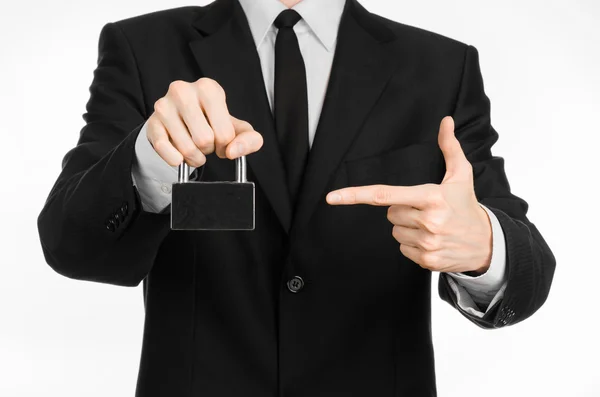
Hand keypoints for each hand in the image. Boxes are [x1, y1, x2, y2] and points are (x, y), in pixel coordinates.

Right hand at [147, 77, 263, 166]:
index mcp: (209, 88)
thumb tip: (233, 152)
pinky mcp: (151, 122)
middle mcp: (183, 91)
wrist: (181, 119)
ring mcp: (164, 106)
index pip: (224, 133)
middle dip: (208, 150)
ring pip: (186, 149)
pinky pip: (164, 149)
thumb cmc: (213, 122)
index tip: (221, 141)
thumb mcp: (237, 128)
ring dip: (194, 158)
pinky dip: (175, 160)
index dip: (225, 145)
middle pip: (204, 141)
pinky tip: (179, 155)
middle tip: (206, 144)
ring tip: (195, 149)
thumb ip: (250, 140)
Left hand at [326, 116, 491, 274]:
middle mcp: (428, 221)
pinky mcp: (426, 260)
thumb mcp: (461, 175)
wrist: (487, 243)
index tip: (333, 197)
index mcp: (431, 197)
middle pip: (390, 214)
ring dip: (408, 228)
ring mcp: (427, 242)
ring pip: (395, 232)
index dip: (355, 195)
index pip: (385, 195)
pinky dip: (413, 245)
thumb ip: (450, 147)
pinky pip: (403, 249)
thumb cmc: (467, 206)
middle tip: (425, 210)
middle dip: (403, 210)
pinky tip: (432, 240)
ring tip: (431, 226)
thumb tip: (445, 121)